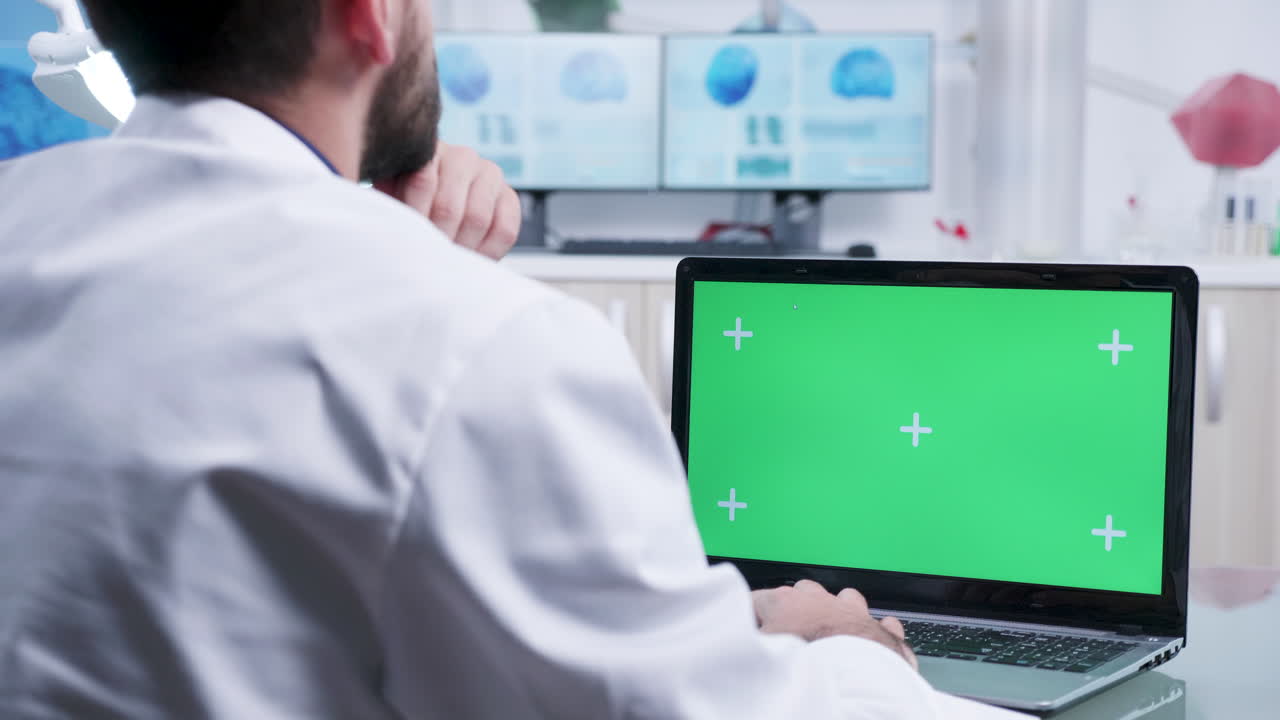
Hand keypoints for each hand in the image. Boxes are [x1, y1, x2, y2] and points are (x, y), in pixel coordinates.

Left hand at [375, 143, 521, 259]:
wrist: (432, 209)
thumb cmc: (404, 204)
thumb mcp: (389, 197)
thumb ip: (387, 202)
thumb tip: (387, 224)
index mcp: (427, 149)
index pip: (421, 181)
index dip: (415, 218)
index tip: (406, 242)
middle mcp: (462, 156)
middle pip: (449, 207)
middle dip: (436, 240)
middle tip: (426, 261)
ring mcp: (490, 174)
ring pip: (477, 218)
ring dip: (460, 248)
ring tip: (445, 263)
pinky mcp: (509, 197)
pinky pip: (505, 229)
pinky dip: (488, 252)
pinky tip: (471, 260)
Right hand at [752, 580, 917, 670]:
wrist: (857, 678)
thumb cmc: (810, 661)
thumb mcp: (761, 651)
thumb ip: (750, 642)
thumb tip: (736, 648)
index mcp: (786, 602)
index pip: (756, 600)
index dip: (750, 617)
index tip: (749, 631)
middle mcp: (822, 601)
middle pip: (802, 592)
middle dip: (795, 607)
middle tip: (788, 632)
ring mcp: (855, 613)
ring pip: (846, 599)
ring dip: (838, 612)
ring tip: (831, 634)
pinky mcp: (883, 632)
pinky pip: (884, 624)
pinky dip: (879, 631)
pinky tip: (875, 641)